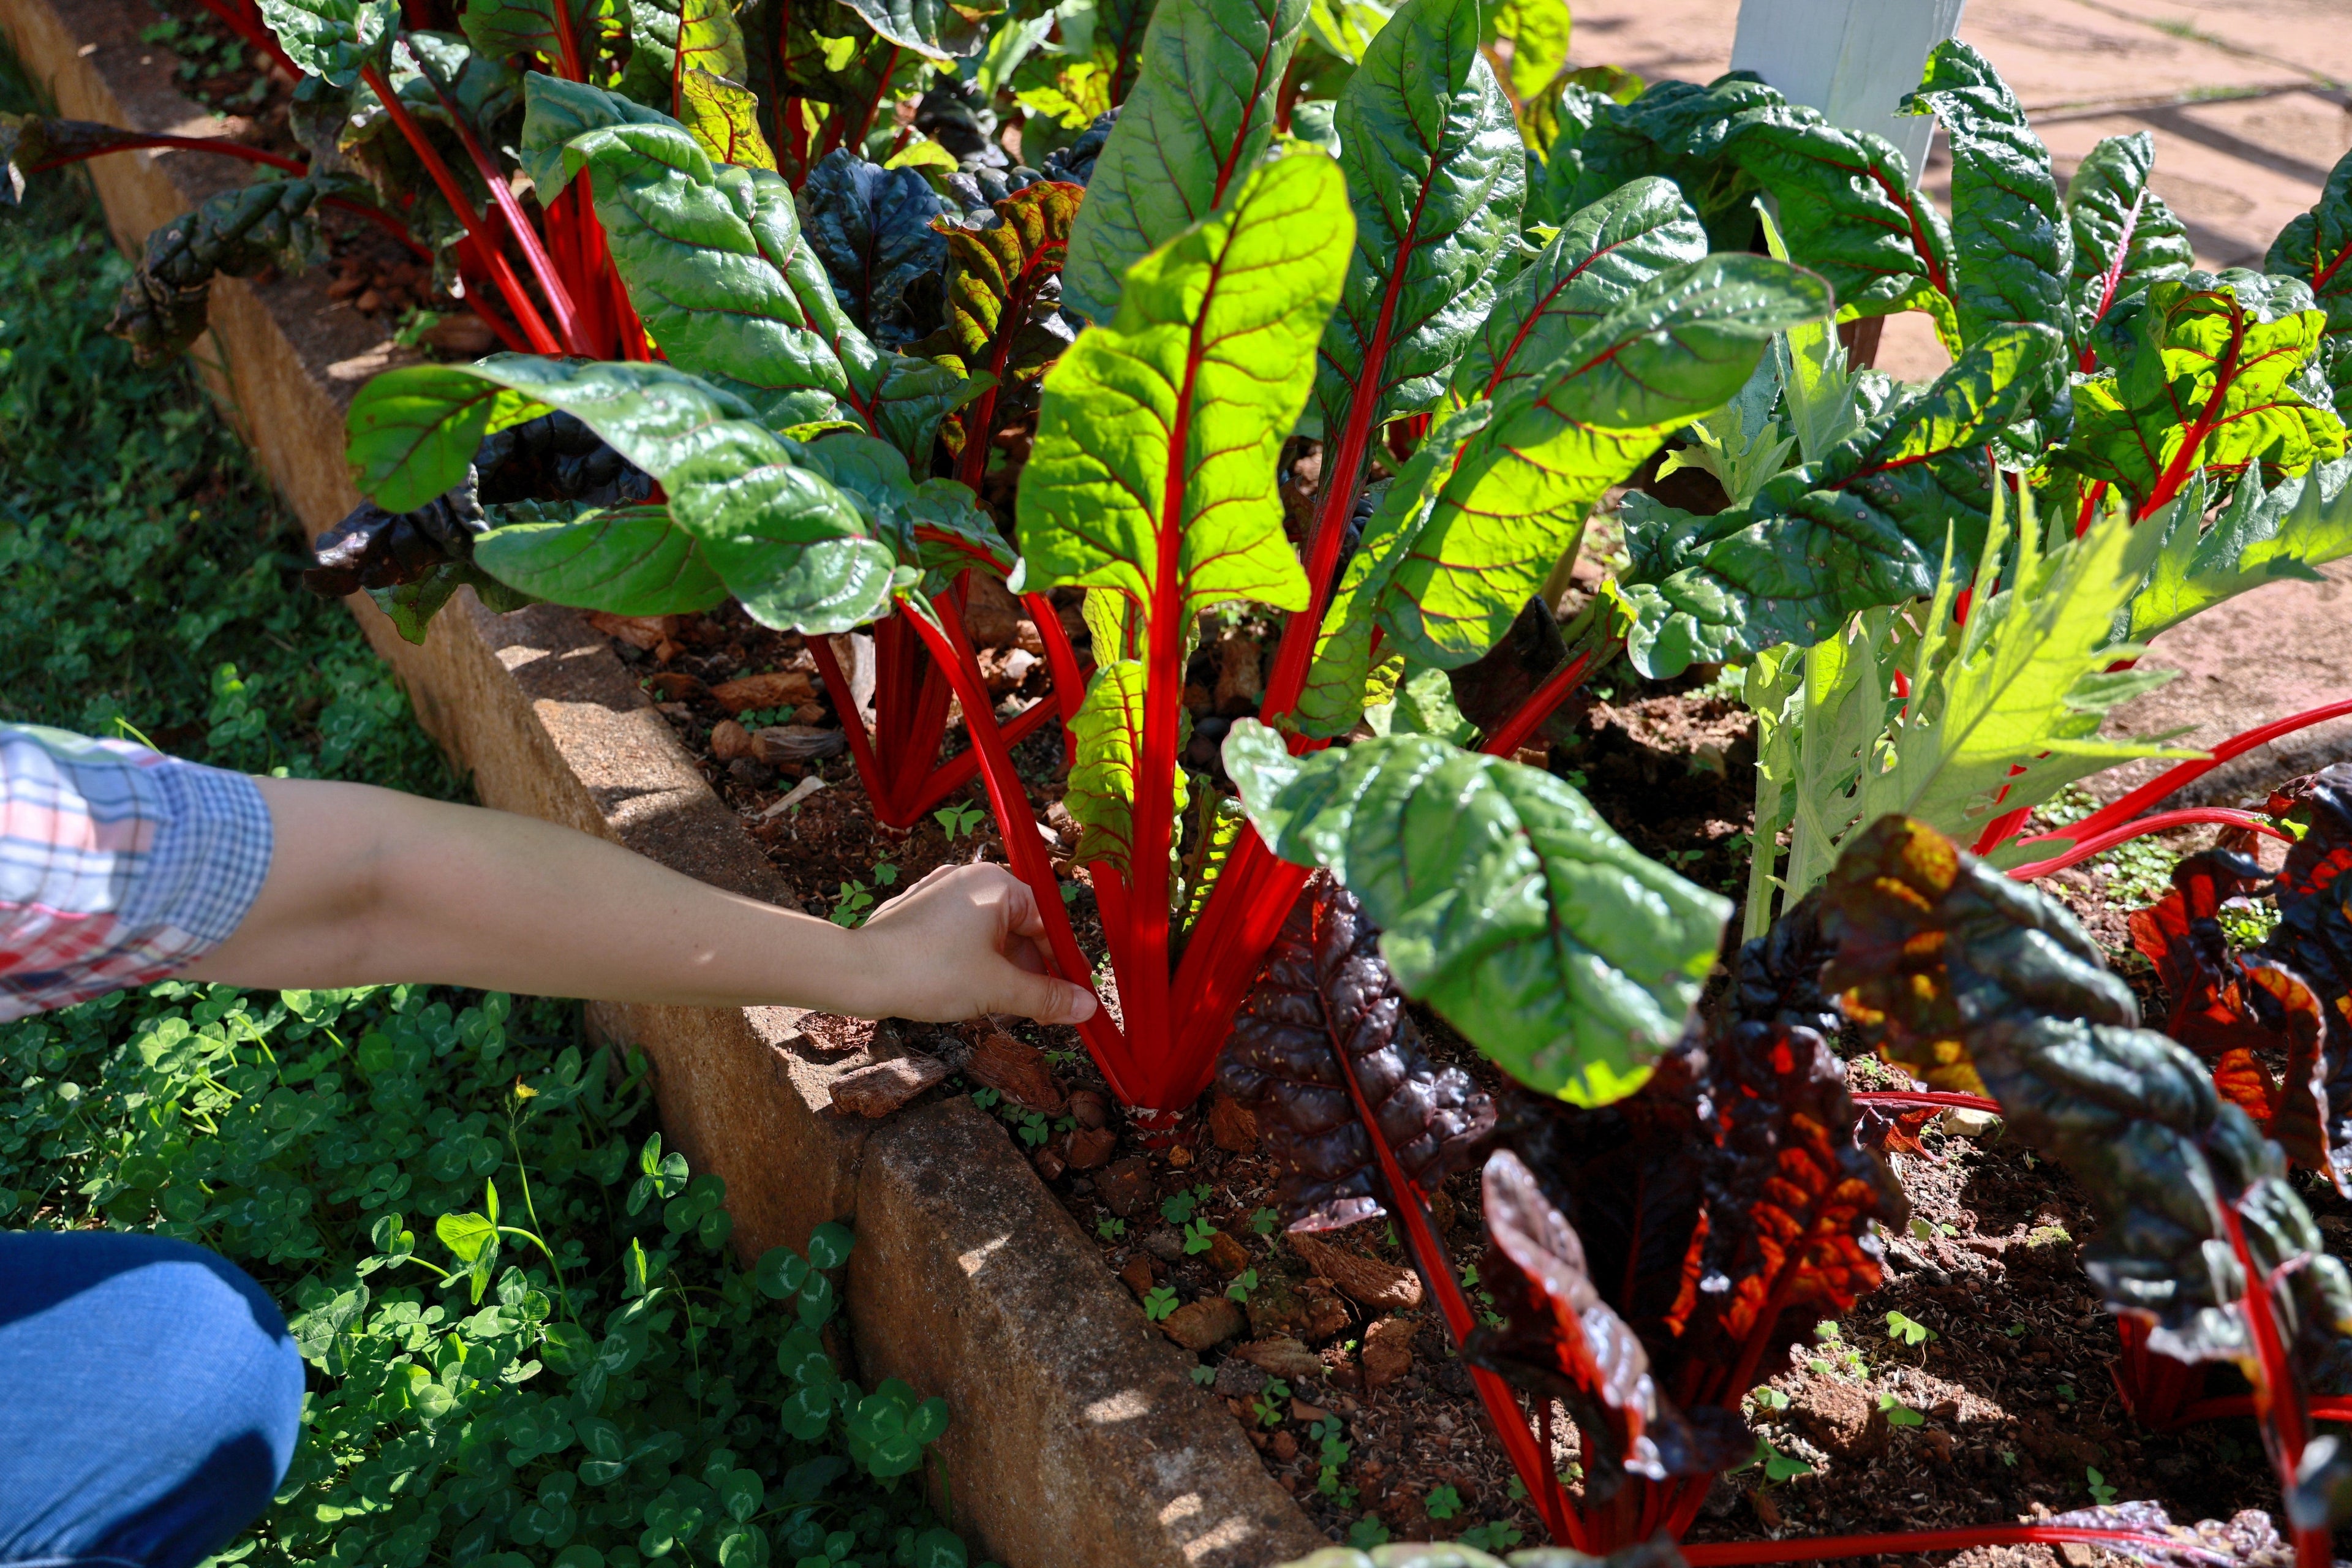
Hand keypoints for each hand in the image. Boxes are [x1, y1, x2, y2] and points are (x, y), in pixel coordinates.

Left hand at [849, 862, 1098, 1025]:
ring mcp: (942, 893)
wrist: (856, 973)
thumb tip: (1086, 1007)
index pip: (1048, 923)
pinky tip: (974, 996)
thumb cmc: (926, 972)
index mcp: (996, 884)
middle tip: (1042, 1012)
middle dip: (1033, 973)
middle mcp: (971, 879)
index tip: (1074, 996)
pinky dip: (977, 965)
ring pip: (992, 936)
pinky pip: (965, 937)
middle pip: (1021, 929)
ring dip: (1006, 973)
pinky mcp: (921, 913)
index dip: (1064, 964)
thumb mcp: (998, 989)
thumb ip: (1047, 997)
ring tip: (1006, 1009)